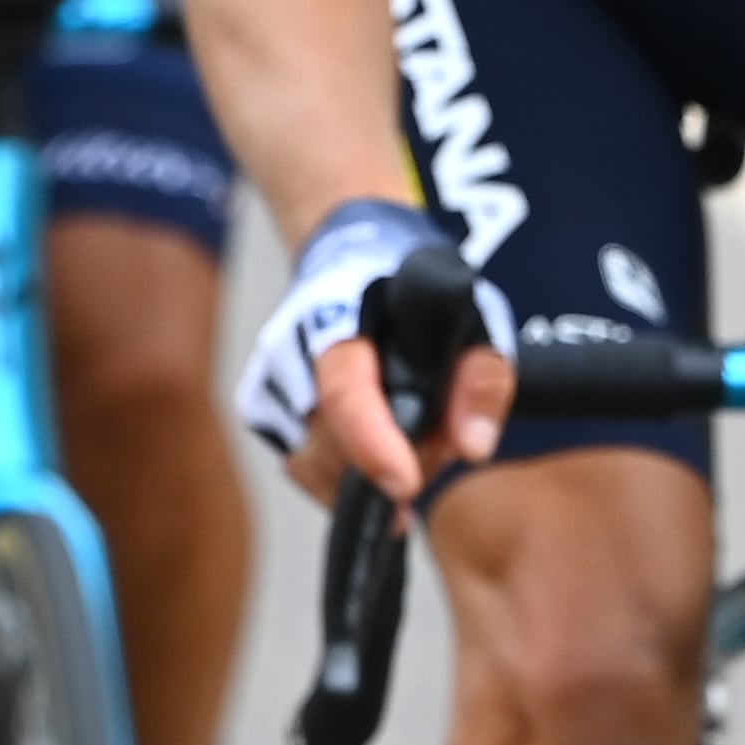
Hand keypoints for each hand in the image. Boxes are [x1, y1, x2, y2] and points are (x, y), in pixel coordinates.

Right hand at [231, 199, 513, 502]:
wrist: (354, 260)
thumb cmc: (415, 290)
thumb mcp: (473, 315)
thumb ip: (482, 377)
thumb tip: (474, 447)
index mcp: (337, 313)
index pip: (345, 391)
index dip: (373, 445)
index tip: (405, 484)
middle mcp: (289, 349)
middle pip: (336, 443)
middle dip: (399, 458)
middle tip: (442, 438)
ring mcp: (268, 382)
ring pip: (319, 467)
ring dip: (374, 471)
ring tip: (414, 435)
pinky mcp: (263, 412)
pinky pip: (307, 471)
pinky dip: (348, 477)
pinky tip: (381, 453)